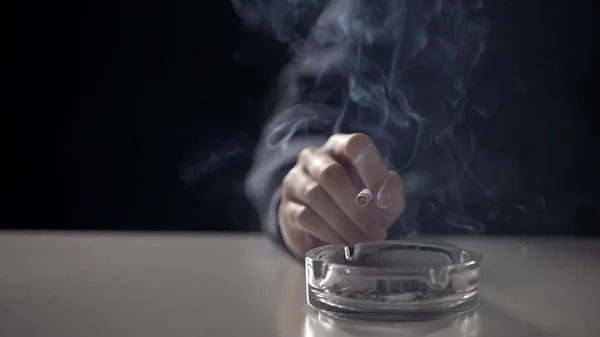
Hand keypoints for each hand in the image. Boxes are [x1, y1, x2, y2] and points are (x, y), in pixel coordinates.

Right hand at [278, 133, 405, 257]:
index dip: (372, 171)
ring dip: (344, 223)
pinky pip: (306, 217)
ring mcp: (296, 180)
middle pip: (332, 174)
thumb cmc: (356, 203)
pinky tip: (343, 245)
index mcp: (340, 147)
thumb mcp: (380, 194)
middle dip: (358, 208)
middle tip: (377, 232)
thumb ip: (390, 190)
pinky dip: (329, 233)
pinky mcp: (287, 207)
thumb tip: (385, 198)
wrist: (321, 228)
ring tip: (362, 242)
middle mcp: (313, 157)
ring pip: (316, 196)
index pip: (355, 145)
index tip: (385, 202)